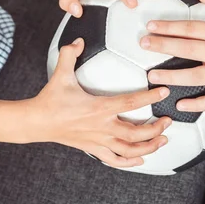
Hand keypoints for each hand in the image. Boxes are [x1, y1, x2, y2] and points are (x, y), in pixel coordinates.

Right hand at [30, 38, 171, 166]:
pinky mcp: (93, 149)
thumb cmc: (50, 99)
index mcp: (98, 108)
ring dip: (149, 147)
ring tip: (163, 140)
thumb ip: (69, 54)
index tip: (163, 92)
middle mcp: (102, 127)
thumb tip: (78, 40)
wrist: (36, 122)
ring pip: (129, 151)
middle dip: (156, 129)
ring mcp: (98, 140)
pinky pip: (115, 161)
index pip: (130, 102)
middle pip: (136, 133)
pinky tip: (141, 159)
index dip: (149, 97)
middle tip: (168, 121)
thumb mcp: (60, 74)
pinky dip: (130, 162)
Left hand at [140, 0, 204, 111]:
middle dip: (162, 46)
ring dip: (170, 77)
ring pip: (194, 77)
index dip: (168, 27)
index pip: (190, 28)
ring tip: (152, 76)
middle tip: (143, 44)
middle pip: (187, 49)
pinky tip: (179, 104)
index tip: (151, 26)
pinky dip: (196, 104)